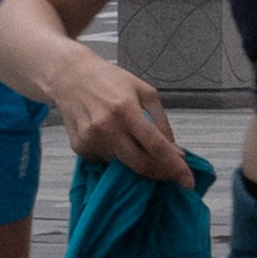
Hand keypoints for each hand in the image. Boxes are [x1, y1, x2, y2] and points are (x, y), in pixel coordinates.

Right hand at [51, 52, 192, 186]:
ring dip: (135, 159)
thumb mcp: (144, 91)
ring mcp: (91, 140)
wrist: (69, 76)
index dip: (174, 166)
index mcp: (125, 109)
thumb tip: (175, 151)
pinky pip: (106, 161)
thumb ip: (161, 121)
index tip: (188, 181)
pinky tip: (110, 136)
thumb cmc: (109, 80)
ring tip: (130, 138)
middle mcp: (107, 128)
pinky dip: (115, 155)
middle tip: (172, 175)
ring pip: (123, 165)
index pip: (156, 146)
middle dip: (161, 174)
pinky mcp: (79, 148)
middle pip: (141, 164)